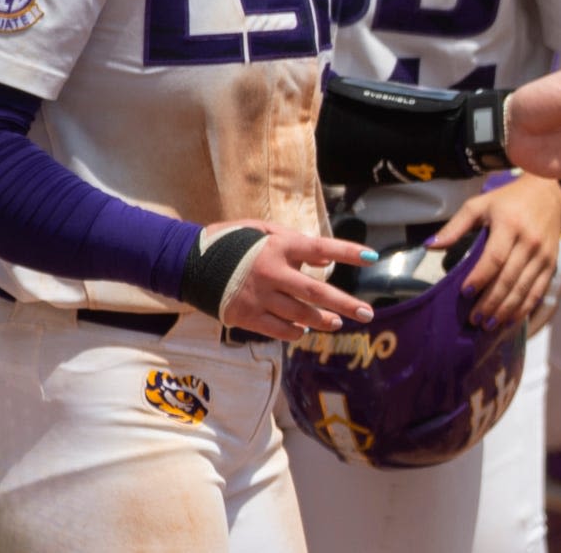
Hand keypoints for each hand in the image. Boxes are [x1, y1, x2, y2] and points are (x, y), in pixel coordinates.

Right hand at [203, 222, 377, 341]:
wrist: (188, 263)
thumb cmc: (231, 243)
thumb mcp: (261, 230)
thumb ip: (295, 242)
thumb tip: (326, 259)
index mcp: (277, 246)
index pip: (321, 248)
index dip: (347, 252)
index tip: (372, 257)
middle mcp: (272, 272)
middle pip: (317, 292)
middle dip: (346, 304)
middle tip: (367, 314)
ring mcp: (259, 297)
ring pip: (301, 315)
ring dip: (323, 320)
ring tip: (337, 322)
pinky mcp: (246, 316)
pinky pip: (280, 329)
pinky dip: (296, 331)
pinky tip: (305, 330)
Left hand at [428, 179, 560, 327]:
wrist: (550, 197)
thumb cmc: (509, 201)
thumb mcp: (480, 205)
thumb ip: (455, 226)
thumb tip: (430, 245)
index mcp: (509, 225)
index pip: (494, 257)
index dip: (480, 277)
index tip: (465, 292)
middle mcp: (529, 241)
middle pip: (508, 278)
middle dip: (490, 302)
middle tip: (474, 319)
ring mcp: (543, 255)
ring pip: (523, 289)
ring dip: (505, 310)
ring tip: (488, 325)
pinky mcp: (551, 264)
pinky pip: (538, 291)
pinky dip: (524, 308)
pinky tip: (510, 320)